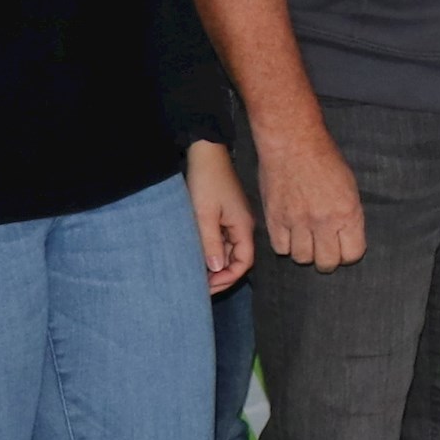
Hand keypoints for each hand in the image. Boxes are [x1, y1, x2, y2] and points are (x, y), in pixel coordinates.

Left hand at [186, 141, 255, 294]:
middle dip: (220, 275)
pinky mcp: (225, 216)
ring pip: (228, 251)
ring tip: (196, 274)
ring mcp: (234, 221)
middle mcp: (243, 227)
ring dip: (215, 265)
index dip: (228, 278)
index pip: (244, 262)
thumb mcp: (205, 214)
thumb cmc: (206, 181)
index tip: (207, 286)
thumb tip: (216, 270)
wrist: (206, 152)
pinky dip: (212, 251)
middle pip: (237, 260)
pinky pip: (222, 240)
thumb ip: (211, 243)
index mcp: (243, 227)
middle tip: (199, 286)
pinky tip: (198, 256)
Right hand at [256, 116, 366, 271]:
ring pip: (302, 258)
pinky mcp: (275, 219)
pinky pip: (280, 248)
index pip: (352, 254)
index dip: (348, 255)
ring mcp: (297, 222)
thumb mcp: (349, 186)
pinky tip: (289, 234)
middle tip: (324, 250)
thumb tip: (347, 236)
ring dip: (305, 253)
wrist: (292, 143)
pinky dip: (285, 244)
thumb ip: (349, 214)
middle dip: (327, 260)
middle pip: (327, 263)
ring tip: (306, 240)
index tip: (344, 249)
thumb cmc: (325, 159)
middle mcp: (323, 222)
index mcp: (347, 213)